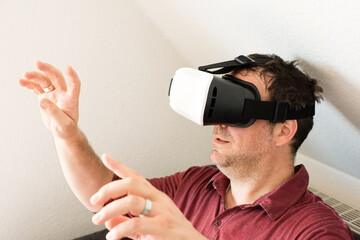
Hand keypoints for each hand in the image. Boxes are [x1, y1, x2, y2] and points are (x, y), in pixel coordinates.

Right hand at [19, 61, 80, 138]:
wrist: (62, 131)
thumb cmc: (66, 128)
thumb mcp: (63, 124)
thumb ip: (54, 113)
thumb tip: (43, 101)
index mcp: (71, 100)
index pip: (75, 86)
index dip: (72, 76)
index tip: (68, 67)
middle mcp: (63, 94)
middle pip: (57, 77)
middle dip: (48, 69)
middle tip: (37, 63)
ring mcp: (54, 94)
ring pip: (45, 80)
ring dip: (35, 76)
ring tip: (24, 75)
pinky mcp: (45, 97)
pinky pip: (37, 88)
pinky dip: (30, 84)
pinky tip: (22, 81)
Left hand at [90, 154, 206, 239]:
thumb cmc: (171, 236)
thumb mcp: (147, 228)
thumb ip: (128, 223)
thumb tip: (109, 222)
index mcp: (155, 196)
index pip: (136, 177)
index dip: (120, 166)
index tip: (105, 157)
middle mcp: (159, 199)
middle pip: (131, 184)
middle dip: (109, 189)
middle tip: (94, 200)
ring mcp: (162, 212)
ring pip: (132, 201)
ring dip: (110, 209)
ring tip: (98, 219)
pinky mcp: (162, 227)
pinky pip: (137, 223)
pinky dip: (120, 229)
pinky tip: (113, 236)